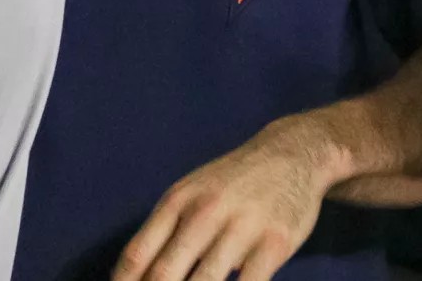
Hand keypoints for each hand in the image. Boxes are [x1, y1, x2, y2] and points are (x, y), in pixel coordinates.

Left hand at [114, 120, 331, 280]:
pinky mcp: (274, 243)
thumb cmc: (232, 183)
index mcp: (177, 201)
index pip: (137, 255)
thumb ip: (164, 232)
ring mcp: (241, 227)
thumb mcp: (192, 193)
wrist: (291, 154)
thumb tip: (129, 278)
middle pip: (164, 274)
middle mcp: (204, 212)